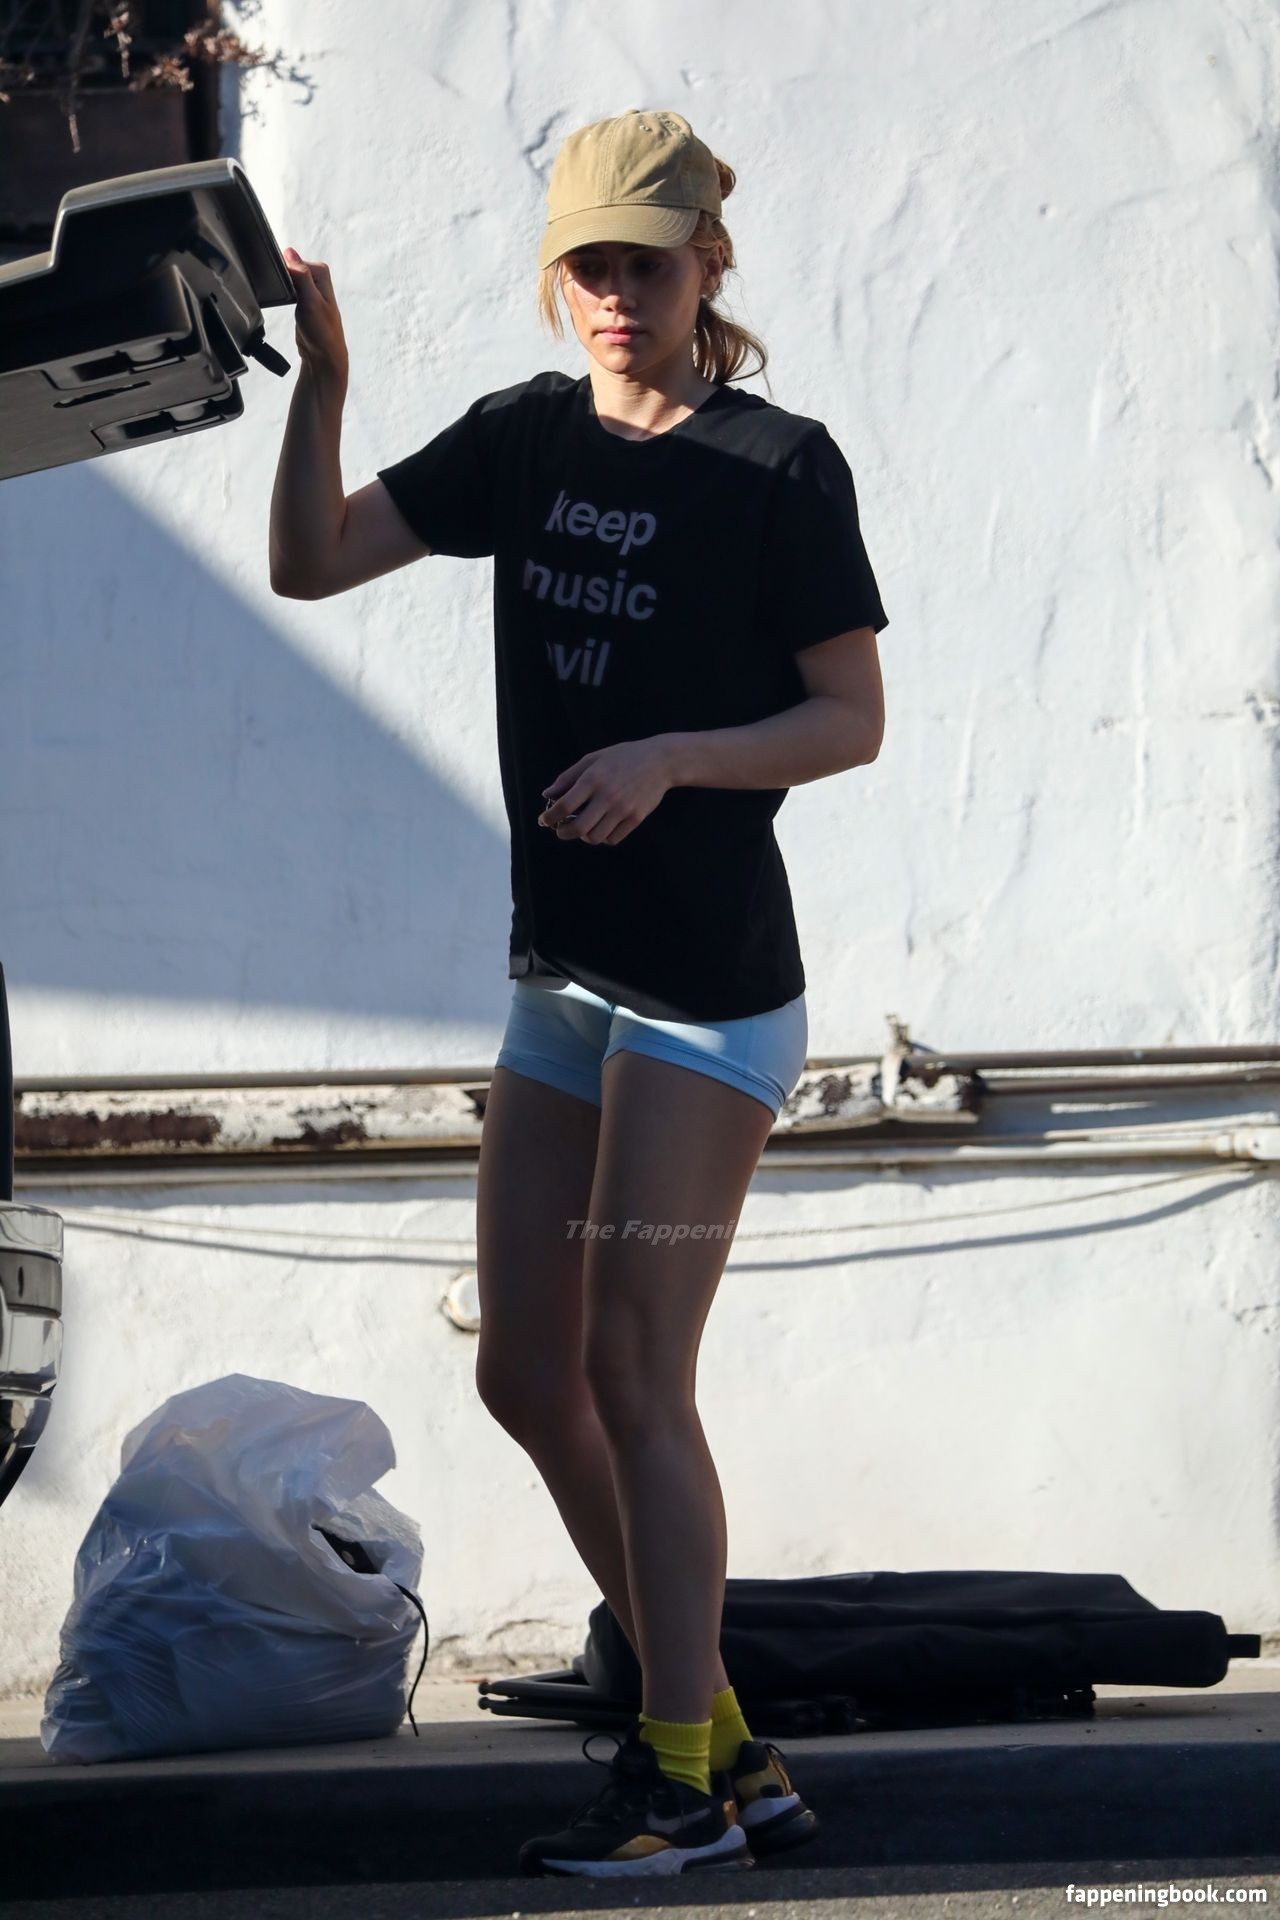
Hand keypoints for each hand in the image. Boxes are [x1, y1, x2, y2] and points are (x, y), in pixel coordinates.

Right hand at [283, 246, 349, 388]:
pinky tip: (280, 300)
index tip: (278, 282)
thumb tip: (290, 252)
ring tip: (281, 297)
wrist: (322, 356)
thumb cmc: (321, 331)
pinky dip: (282, 292)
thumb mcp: (311, 300)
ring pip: (287, 277)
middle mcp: (316, 278)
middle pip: (289, 267)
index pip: (294, 260)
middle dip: (281, 278)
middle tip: (281, 293)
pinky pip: (287, 288)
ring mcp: (308, 289)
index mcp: (321, 273)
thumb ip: (302, 276)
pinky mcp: (301, 300)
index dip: (283, 268)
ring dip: (281, 286)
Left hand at [538, 737, 675, 846]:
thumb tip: (547, 795)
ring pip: (595, 837)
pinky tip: (601, 827)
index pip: (564, 806)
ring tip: (583, 828)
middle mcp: (607, 796)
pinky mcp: (636, 818)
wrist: (660, 761)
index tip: (544, 820)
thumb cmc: (622, 758)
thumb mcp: (593, 759)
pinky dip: (603, 837)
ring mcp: (623, 809)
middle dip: (564, 833)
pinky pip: (613, 838)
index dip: (549, 817)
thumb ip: (568, 778)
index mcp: (593, 779)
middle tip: (561, 830)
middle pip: (578, 828)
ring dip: (584, 836)